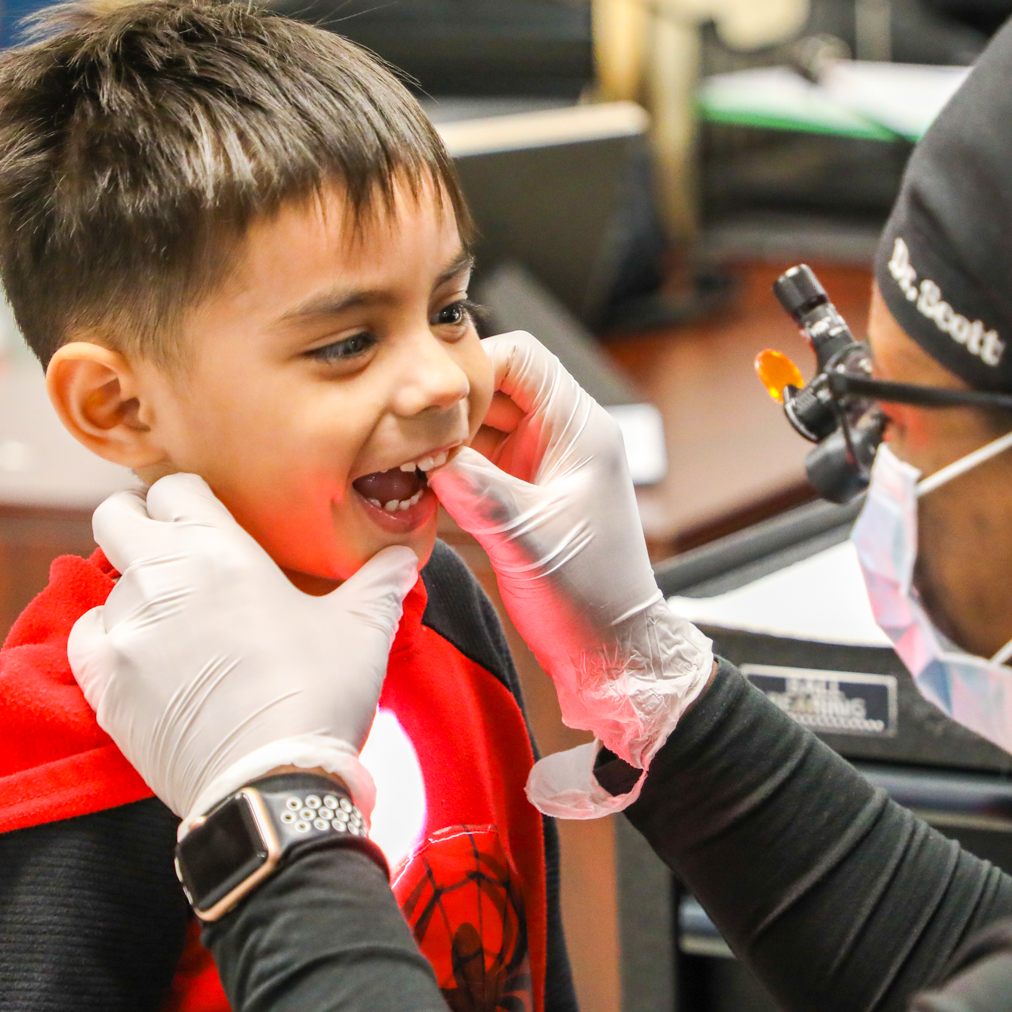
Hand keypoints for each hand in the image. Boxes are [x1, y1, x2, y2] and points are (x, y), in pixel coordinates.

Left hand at [68, 474, 419, 824]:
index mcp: (218, 548)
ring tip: (176, 625)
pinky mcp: (102, 681)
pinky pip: (86, 637)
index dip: (190, 501)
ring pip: (107, 583)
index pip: (175, 487)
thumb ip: (380, 582)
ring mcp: (124, 629)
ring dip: (135, 594)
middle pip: (117, 515)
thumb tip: (404, 557)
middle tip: (175, 554)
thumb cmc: (318, 696)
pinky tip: (144, 659)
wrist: (271, 785)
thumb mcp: (363, 630)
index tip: (206, 521)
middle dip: (140, 525)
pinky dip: (109, 640)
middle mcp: (160, 576)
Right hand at [430, 332, 712, 814]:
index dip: (470, 367)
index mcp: (581, 429)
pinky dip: (445, 473)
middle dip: (444, 405)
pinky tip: (413, 491)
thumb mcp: (526, 538)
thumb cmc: (589, 598)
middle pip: (492, 388)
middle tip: (399, 432)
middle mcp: (562, 438)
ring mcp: (541, 467)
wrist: (612, 656)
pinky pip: (475, 465)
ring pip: (478, 428)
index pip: (521, 356)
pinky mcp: (523, 498)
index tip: (426, 399)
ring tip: (399, 463)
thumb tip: (425, 453)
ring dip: (440, 441)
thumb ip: (475, 488)